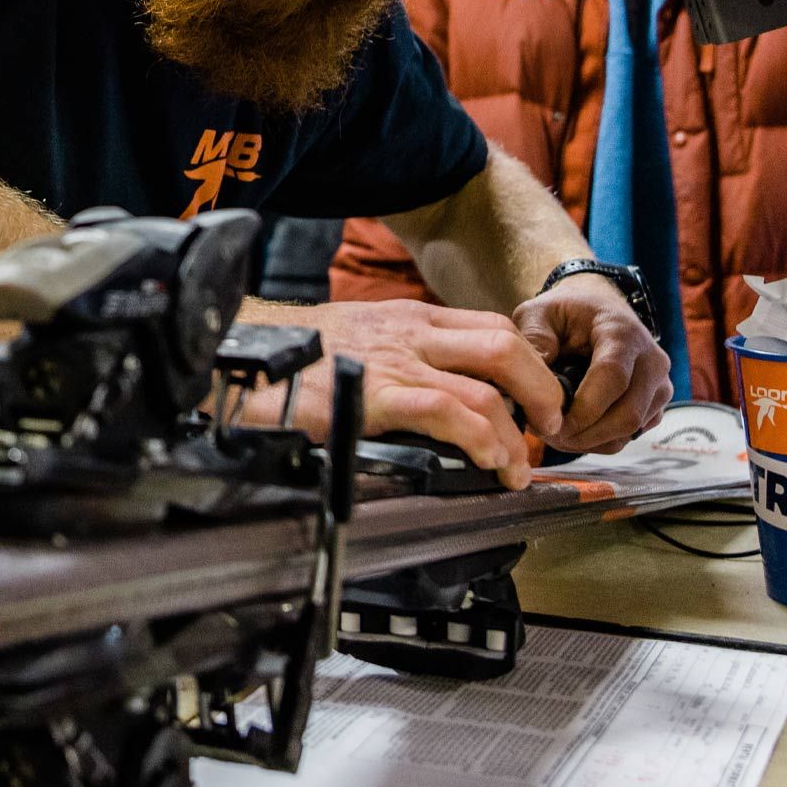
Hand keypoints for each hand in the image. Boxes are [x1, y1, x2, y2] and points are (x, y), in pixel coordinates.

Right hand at [243, 298, 564, 489]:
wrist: (238, 359)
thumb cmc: (293, 361)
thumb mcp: (359, 342)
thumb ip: (401, 358)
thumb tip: (442, 394)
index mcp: (409, 319)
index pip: (493, 329)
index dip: (530, 367)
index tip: (539, 402)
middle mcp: (410, 333)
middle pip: (506, 349)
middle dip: (542, 393)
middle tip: (549, 431)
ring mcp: (394, 361)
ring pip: (486, 386)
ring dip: (516, 433)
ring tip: (518, 467)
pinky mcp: (373, 395)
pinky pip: (445, 412)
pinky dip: (479, 438)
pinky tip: (488, 462)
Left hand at [512, 273, 671, 453]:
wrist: (598, 312)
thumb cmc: (566, 314)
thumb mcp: (539, 314)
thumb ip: (532, 339)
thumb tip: (530, 379)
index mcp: (623, 333)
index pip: (613, 378)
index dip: (584, 409)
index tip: (551, 422)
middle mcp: (652, 360)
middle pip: (627, 414)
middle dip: (584, 433)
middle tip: (547, 434)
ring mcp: (659, 385)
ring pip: (629, 431)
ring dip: (590, 441)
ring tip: (555, 432)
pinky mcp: (656, 405)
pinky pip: (630, 436)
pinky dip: (600, 442)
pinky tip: (574, 431)